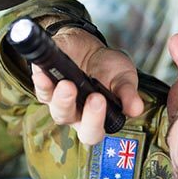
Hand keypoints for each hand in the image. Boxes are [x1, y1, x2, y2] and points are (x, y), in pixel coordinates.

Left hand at [32, 28, 143, 144]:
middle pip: (67, 119)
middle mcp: (74, 113)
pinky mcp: (47, 84)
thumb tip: (136, 109)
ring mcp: (58, 100)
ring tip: (65, 83)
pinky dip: (41, 81)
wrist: (91, 47)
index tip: (100, 100)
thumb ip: (128, 94)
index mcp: (95, 118)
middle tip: (79, 90)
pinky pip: (41, 88)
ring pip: (53, 106)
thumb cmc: (109, 68)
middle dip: (72, 106)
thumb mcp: (124, 78)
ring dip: (58, 97)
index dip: (94, 122)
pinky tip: (43, 72)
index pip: (92, 132)